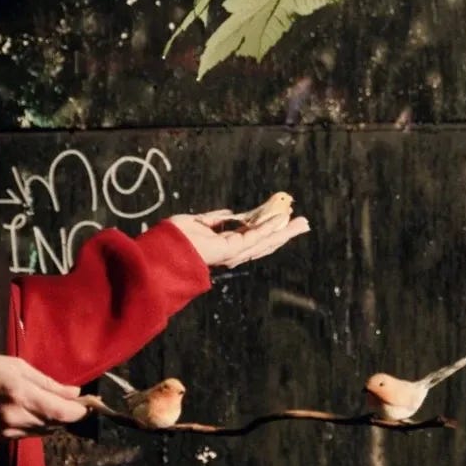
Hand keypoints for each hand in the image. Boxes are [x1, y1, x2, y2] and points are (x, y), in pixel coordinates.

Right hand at [0, 354, 87, 446]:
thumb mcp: (16, 365)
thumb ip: (47, 381)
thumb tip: (74, 392)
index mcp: (19, 392)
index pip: (58, 410)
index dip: (77, 412)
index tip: (89, 405)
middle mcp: (14, 415)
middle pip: (53, 423)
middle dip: (69, 415)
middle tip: (80, 403)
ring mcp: (7, 431)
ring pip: (43, 431)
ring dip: (56, 421)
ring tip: (60, 406)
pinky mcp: (1, 439)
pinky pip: (30, 435)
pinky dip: (40, 425)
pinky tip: (40, 412)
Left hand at [168, 207, 309, 268]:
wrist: (162, 250)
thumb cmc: (175, 239)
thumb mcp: (198, 222)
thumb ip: (215, 218)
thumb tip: (229, 213)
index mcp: (226, 245)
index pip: (254, 237)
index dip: (269, 228)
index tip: (284, 219)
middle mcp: (232, 251)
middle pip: (265, 242)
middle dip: (284, 232)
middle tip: (303, 223)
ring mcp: (233, 252)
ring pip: (265, 242)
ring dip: (284, 232)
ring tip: (302, 223)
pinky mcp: (231, 249)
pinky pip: (254, 238)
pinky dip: (269, 229)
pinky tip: (281, 222)